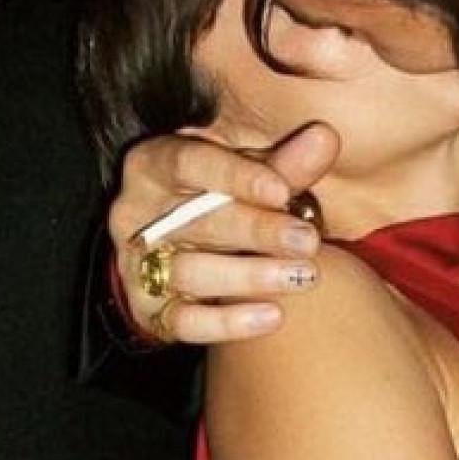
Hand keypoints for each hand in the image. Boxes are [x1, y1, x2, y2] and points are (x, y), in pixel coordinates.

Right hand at [108, 122, 339, 343]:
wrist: (190, 250)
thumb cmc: (225, 198)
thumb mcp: (250, 174)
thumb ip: (286, 164)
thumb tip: (325, 137)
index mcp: (153, 163)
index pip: (189, 162)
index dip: (236, 176)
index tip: (282, 191)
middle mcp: (133, 212)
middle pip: (195, 221)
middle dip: (256, 231)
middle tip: (308, 241)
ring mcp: (135, 263)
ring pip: (189, 272)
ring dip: (249, 276)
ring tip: (303, 277)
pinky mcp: (148, 310)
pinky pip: (183, 322)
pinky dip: (228, 322)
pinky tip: (273, 316)